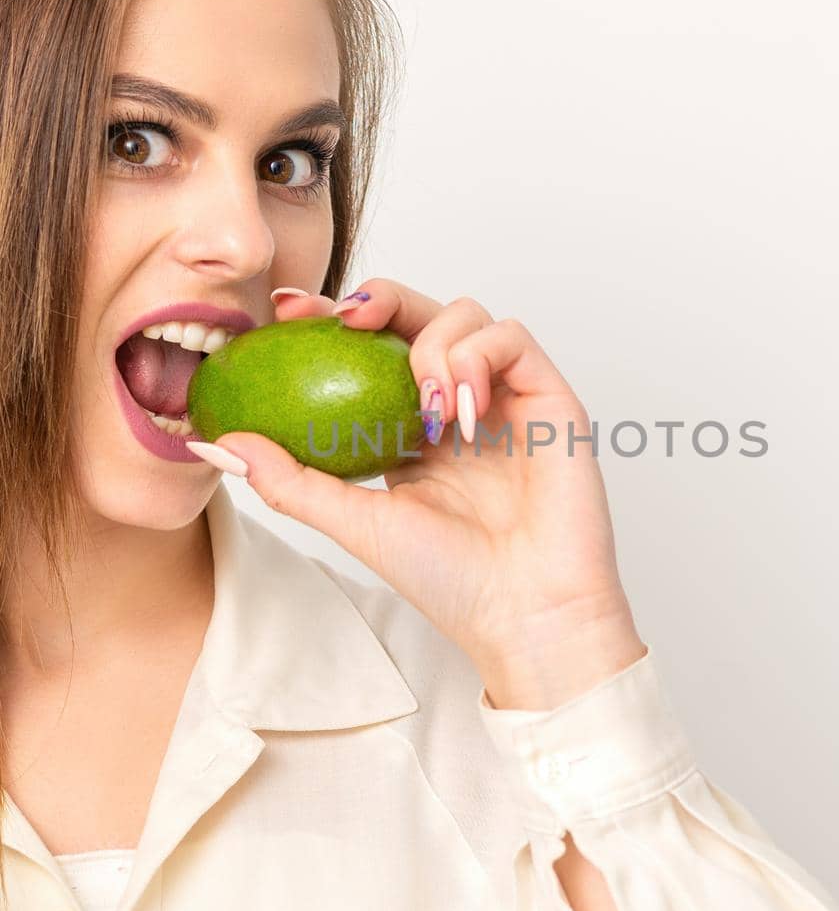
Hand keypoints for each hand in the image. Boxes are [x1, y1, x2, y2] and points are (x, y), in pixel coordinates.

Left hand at [206, 280, 646, 709]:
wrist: (523, 613)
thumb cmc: (448, 579)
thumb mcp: (352, 521)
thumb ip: (289, 480)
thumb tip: (217, 444)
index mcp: (411, 425)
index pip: (370, 347)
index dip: (331, 315)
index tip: (284, 311)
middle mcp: (460, 400)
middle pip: (419, 311)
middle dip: (379, 297)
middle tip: (344, 318)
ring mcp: (505, 396)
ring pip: (468, 314)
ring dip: (433, 344)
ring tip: (427, 408)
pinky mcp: (550, 398)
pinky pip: (514, 338)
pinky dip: (480, 358)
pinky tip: (462, 411)